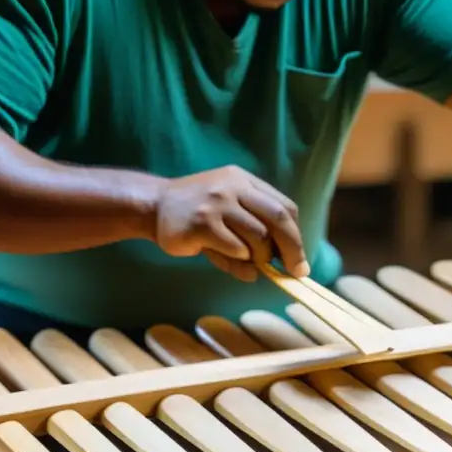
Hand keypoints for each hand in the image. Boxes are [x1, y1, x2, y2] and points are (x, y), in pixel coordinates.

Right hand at [153, 165, 307, 281]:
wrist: (152, 206)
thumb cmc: (194, 213)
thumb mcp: (226, 211)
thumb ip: (251, 230)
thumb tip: (272, 267)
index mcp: (244, 181)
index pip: (284, 207)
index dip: (295, 234)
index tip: (298, 257)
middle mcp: (233, 187)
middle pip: (278, 218)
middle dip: (293, 248)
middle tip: (296, 271)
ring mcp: (218, 204)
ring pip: (258, 237)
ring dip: (260, 257)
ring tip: (248, 262)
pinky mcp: (203, 224)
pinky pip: (236, 249)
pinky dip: (239, 261)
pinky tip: (228, 260)